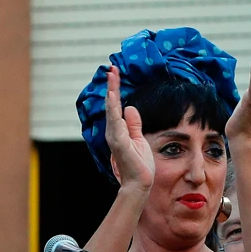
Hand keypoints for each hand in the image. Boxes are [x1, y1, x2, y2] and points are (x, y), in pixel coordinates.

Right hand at [106, 65, 153, 192]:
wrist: (139, 183)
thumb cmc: (139, 164)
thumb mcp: (139, 139)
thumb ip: (133, 124)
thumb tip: (130, 107)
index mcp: (118, 130)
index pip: (116, 106)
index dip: (115, 90)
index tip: (115, 74)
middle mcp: (113, 131)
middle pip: (111, 104)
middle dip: (112, 85)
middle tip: (112, 68)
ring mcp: (115, 136)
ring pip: (112, 109)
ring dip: (112, 91)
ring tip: (112, 76)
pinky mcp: (119, 141)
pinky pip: (115, 121)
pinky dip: (113, 108)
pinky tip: (112, 96)